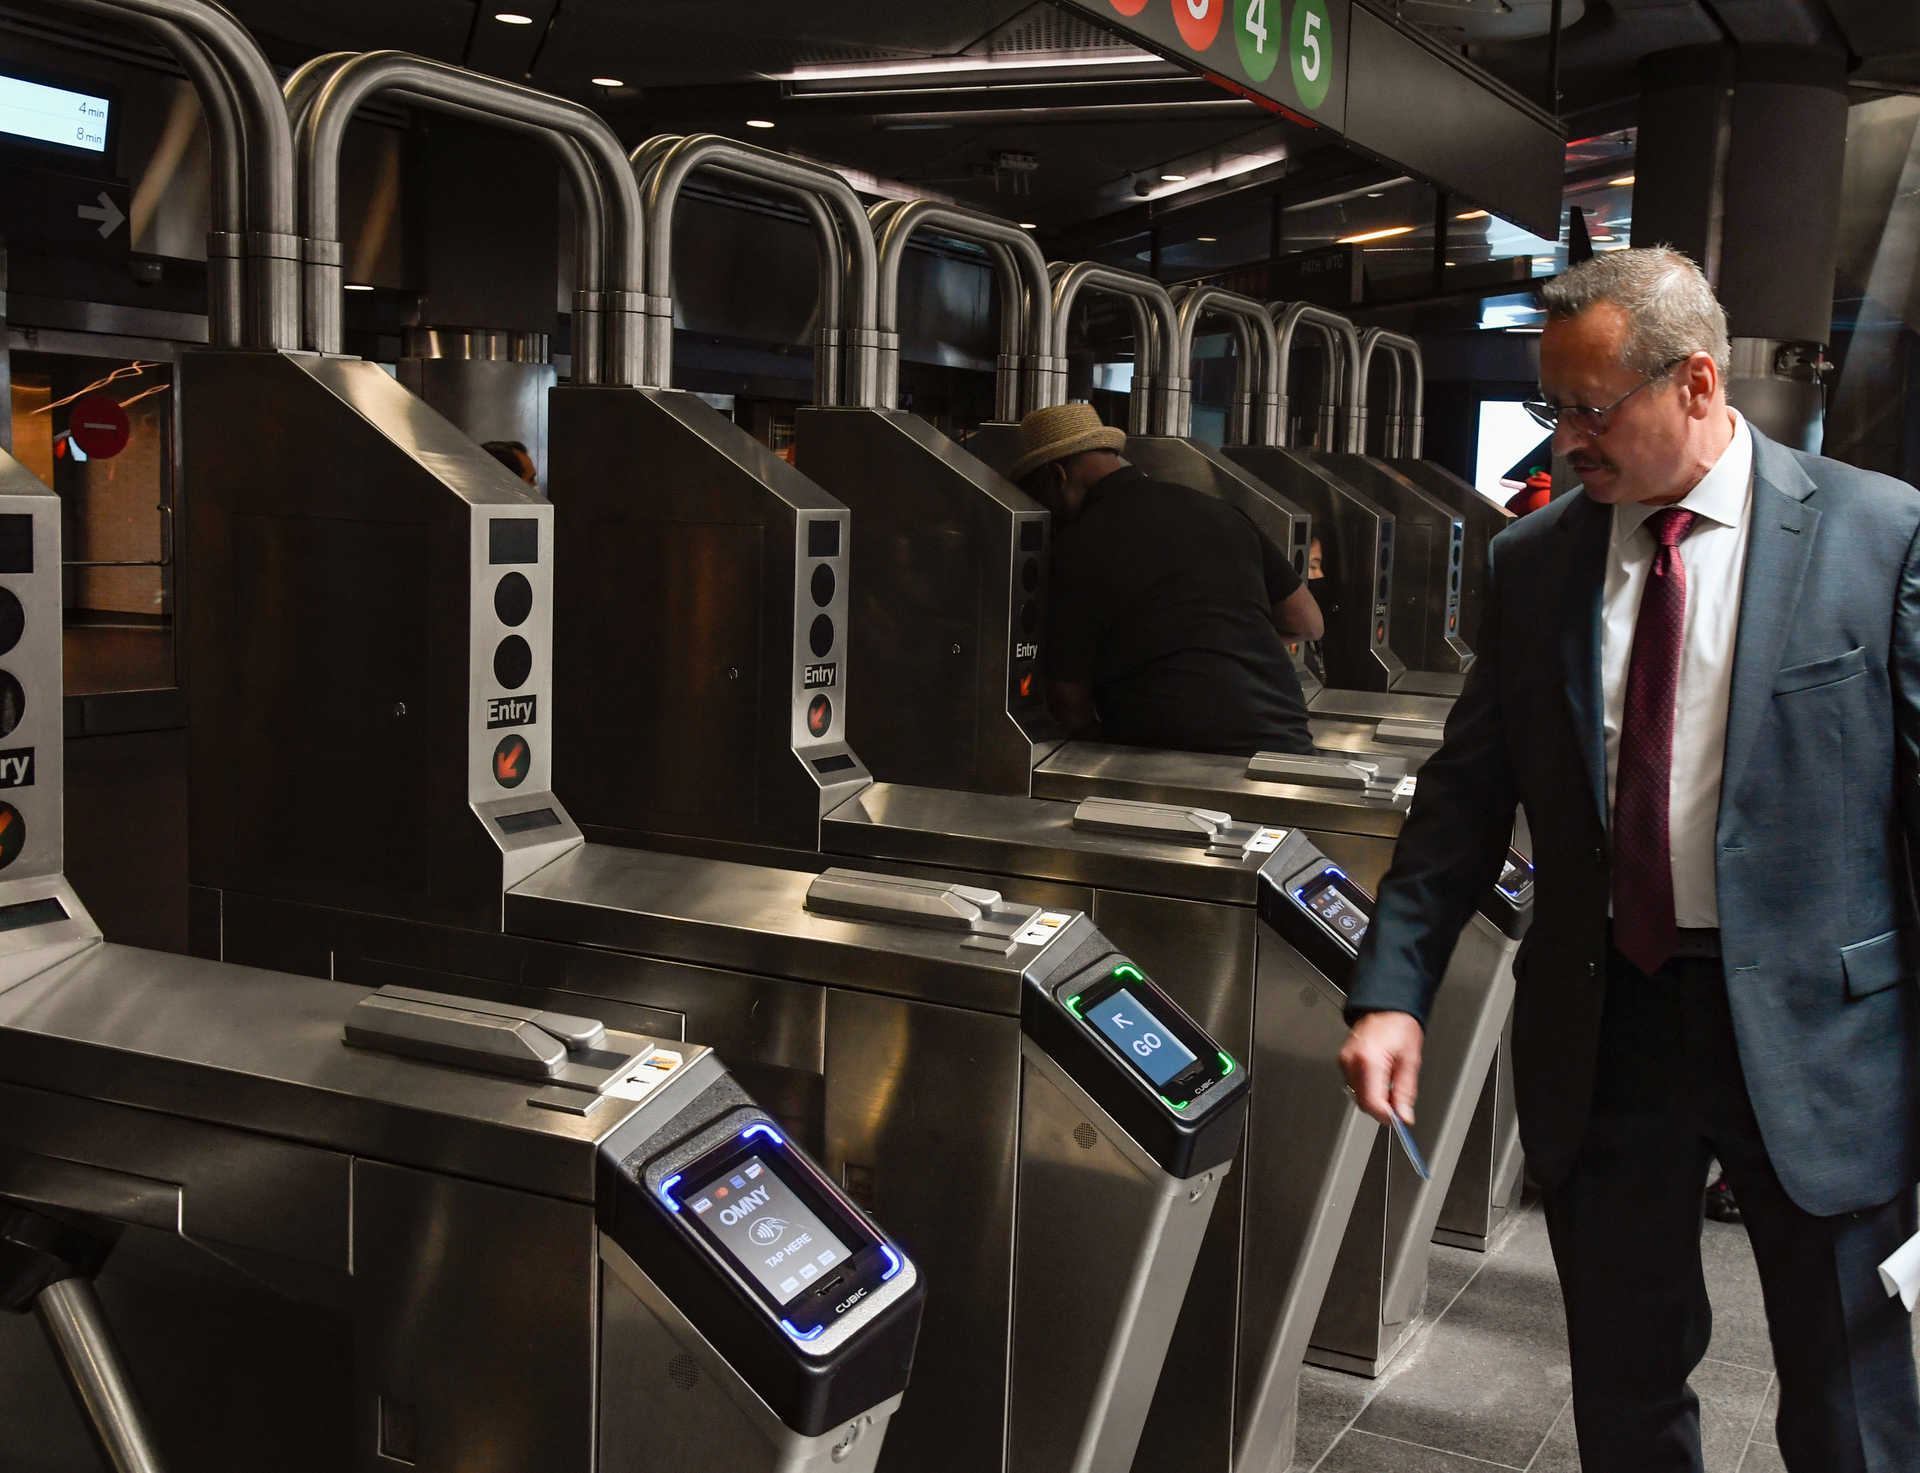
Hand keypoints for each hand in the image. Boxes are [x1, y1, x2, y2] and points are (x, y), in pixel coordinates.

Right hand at [1338, 1010, 1423, 1126]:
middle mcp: (1352, 1062)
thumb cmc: (1399, 1025)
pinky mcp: (1343, 1060)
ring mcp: (1345, 1061)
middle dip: (1382, 1107)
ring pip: (1358, 1095)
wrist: (1386, 1005)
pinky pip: (1354, 1084)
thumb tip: (1403, 1115)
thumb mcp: (1410, 1060)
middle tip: (1400, 1101)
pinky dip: (1368, 1087)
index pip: (1372, 1103)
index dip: (1386, 1116)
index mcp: (1369, 1061)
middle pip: (1363, 1102)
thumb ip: (1405, 1092)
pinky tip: (1380, 1075)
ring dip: (1375, 1097)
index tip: (1399, 1119)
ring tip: (1390, 1081)